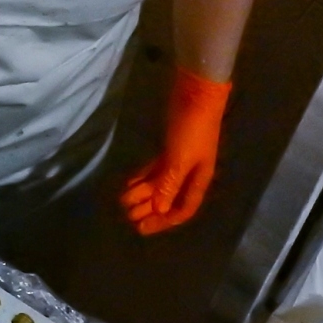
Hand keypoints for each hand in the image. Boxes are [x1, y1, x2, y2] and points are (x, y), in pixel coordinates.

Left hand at [120, 68, 230, 235]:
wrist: (197, 93)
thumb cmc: (192, 128)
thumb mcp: (181, 159)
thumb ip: (169, 185)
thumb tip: (158, 210)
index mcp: (199, 179)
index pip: (183, 208)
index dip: (163, 221)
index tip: (142, 228)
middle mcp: (190, 173)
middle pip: (168, 198)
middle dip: (149, 208)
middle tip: (128, 215)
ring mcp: (179, 159)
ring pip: (159, 183)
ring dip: (142, 193)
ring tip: (123, 201)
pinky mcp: (169, 146)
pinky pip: (155, 168)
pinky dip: (142, 177)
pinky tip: (128, 183)